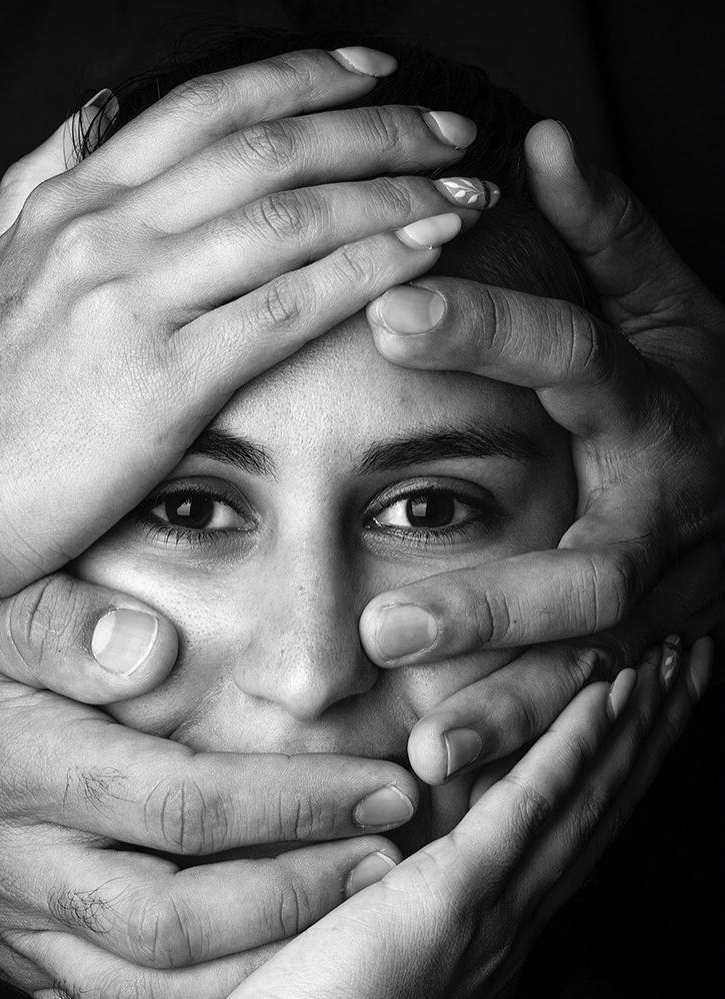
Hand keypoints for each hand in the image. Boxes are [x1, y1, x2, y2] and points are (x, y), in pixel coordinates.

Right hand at [0, 46, 496, 627]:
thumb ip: (41, 187)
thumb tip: (88, 130)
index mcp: (73, 200)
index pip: (206, 109)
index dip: (302, 80)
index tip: (373, 73)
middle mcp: (107, 231)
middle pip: (266, 146)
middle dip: (374, 127)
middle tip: (449, 124)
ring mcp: (134, 300)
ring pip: (289, 215)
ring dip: (392, 190)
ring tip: (465, 186)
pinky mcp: (162, 380)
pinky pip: (287, 306)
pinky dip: (367, 269)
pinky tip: (425, 253)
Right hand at [0, 576, 417, 998]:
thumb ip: (60, 622)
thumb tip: (153, 648)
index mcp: (23, 771)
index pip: (178, 804)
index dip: (290, 803)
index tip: (381, 784)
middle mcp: (21, 867)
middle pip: (174, 920)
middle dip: (298, 896)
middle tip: (389, 860)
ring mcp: (16, 931)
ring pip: (144, 995)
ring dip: (259, 971)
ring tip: (351, 922)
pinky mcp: (17, 967)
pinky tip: (260, 984)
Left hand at [195, 638, 713, 998]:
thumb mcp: (385, 964)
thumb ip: (412, 919)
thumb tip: (401, 876)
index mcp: (500, 934)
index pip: (576, 836)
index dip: (618, 772)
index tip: (646, 715)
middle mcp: (517, 917)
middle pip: (601, 809)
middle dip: (649, 736)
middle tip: (688, 665)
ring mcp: (495, 905)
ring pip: (583, 800)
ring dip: (630, 728)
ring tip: (671, 662)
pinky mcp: (456, 894)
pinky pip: (530, 807)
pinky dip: (572, 750)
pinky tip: (605, 698)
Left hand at [358, 119, 724, 781]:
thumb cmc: (700, 389)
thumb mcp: (667, 305)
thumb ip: (607, 234)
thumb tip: (539, 142)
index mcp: (656, 408)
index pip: (573, 362)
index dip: (491, 331)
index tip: (388, 310)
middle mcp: (662, 519)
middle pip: (589, 570)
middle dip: (495, 600)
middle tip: (388, 626)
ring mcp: (664, 605)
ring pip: (590, 670)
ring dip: (511, 708)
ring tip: (428, 748)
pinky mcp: (650, 660)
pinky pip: (586, 711)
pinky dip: (527, 744)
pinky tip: (448, 775)